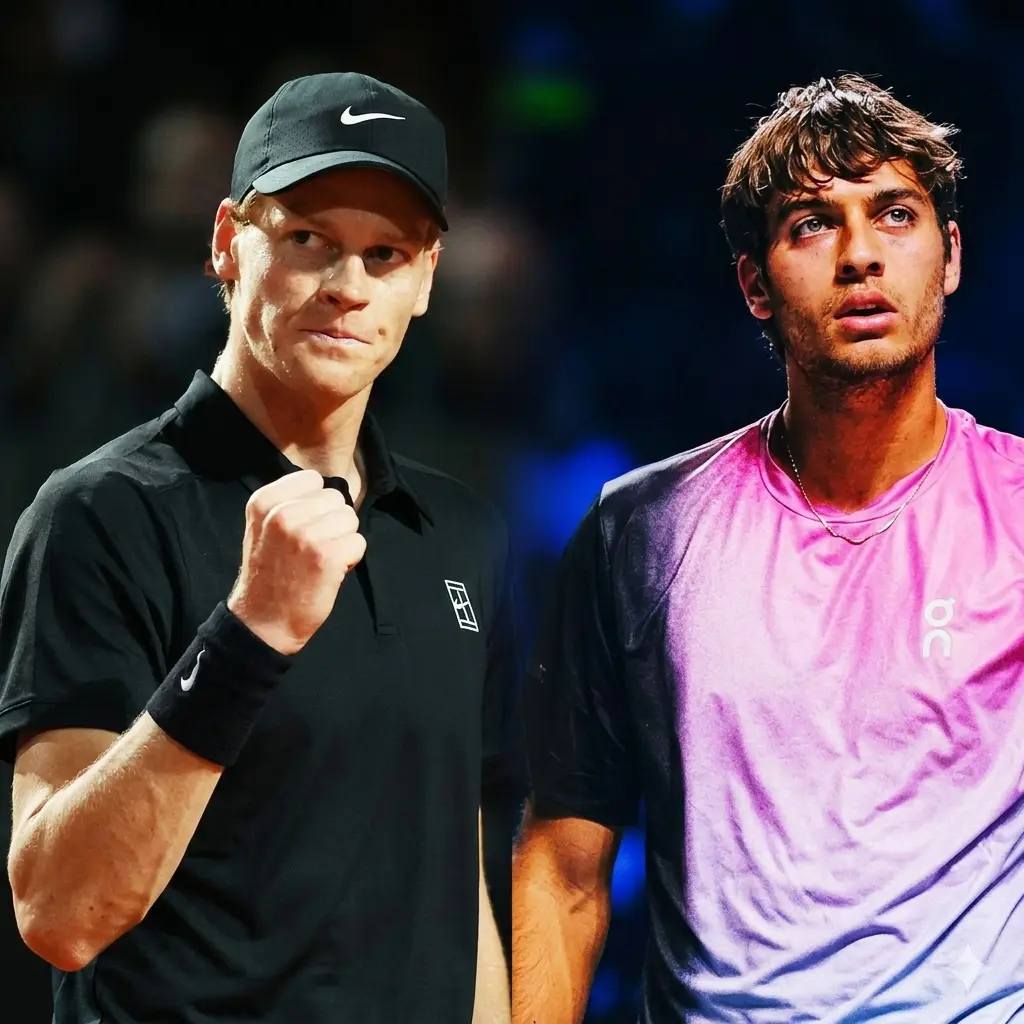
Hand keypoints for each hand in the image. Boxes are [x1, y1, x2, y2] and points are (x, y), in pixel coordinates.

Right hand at [227, 470, 365, 654]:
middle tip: (313, 548)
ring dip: (343, 539)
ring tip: (321, 559)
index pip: (313, 479)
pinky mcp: (327, 556)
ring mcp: (306, 534)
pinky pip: (359, 542)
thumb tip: (327, 490)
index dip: (317, 503)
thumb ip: (288, 503)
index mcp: (263, 502)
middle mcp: (283, 514)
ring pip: (350, 518)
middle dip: (332, 522)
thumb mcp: (263, 527)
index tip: (304, 525)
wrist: (263, 622)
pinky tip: (331, 571)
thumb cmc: (269, 574)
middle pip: (336, 498)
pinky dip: (351, 558)